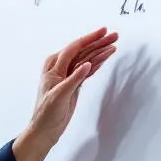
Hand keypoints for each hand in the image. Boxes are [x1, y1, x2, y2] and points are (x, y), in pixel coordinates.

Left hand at [27, 27, 117, 145]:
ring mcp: (68, 75)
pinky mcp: (74, 83)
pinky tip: (106, 57)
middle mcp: (60, 67)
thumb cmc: (47, 112)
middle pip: (82, 51)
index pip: (74, 48)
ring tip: (114, 44)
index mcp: (53, 66)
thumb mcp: (60, 95)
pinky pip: (87, 70)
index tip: (103, 31)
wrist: (46, 128)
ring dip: (100, 52)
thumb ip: (74, 79)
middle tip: (115, 36)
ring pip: (86, 59)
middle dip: (99, 43)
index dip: (89, 39)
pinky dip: (97, 63)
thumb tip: (87, 64)